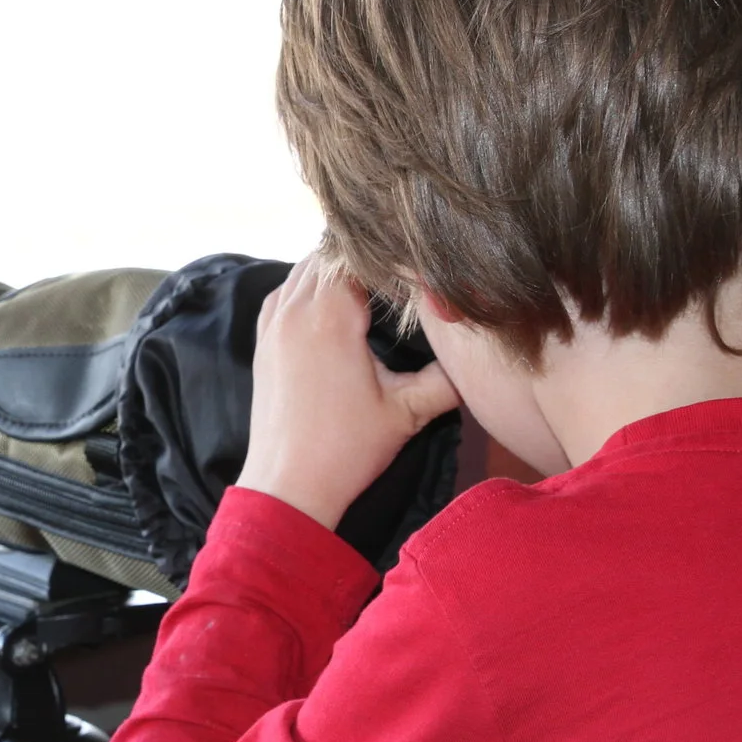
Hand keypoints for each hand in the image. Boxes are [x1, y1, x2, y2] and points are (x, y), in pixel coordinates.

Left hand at [239, 254, 462, 531]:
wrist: (288, 486)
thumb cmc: (346, 450)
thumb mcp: (407, 412)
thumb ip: (447, 377)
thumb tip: (480, 354)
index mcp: (331, 317)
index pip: (361, 255)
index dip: (392, 254)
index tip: (418, 263)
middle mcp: (296, 311)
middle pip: (330, 254)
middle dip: (364, 257)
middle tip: (400, 272)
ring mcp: (273, 325)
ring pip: (303, 270)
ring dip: (334, 269)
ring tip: (371, 283)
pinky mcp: (262, 343)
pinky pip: (282, 293)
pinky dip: (306, 287)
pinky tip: (331, 304)